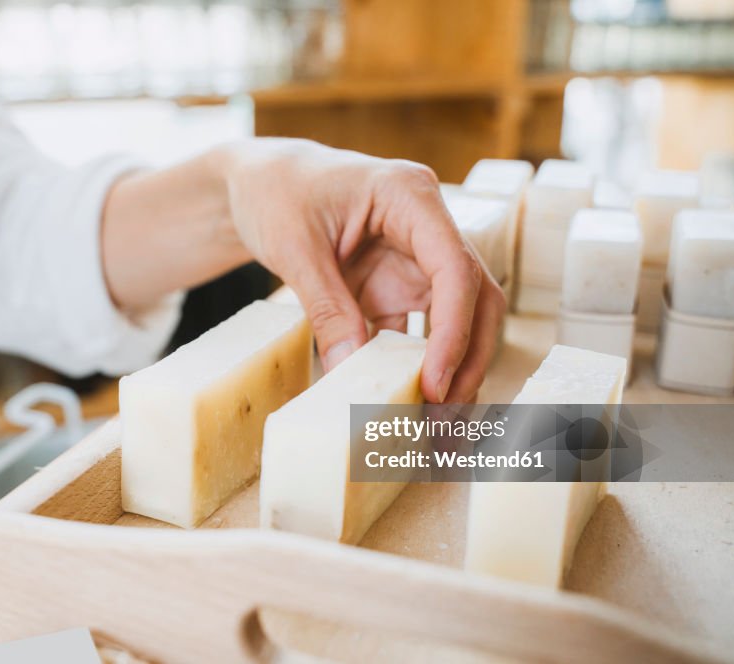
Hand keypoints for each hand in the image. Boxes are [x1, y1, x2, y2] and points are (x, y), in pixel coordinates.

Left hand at [224, 139, 504, 402]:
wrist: (259, 182)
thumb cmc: (277, 193)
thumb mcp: (295, 249)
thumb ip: (326, 308)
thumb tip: (348, 372)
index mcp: (410, 196)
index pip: (455, 268)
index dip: (453, 330)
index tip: (436, 384)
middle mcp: (427, 228)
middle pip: (474, 298)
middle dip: (466, 359)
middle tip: (445, 417)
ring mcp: (415, 260)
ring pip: (457, 320)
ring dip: (451, 371)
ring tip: (436, 426)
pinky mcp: (397, 286)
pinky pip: (418, 333)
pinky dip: (415, 370)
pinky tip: (408, 408)